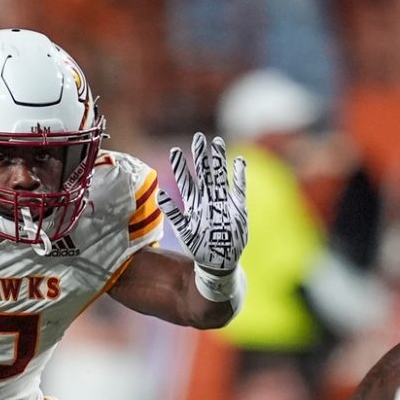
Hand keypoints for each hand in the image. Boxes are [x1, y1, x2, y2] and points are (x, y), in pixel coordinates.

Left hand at [162, 132, 247, 274]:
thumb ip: (173, 212)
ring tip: (217, 142)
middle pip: (204, 172)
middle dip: (201, 155)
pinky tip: (239, 162)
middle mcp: (207, 199)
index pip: (186, 181)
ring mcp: (223, 201)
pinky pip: (239, 188)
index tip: (175, 151)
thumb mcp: (183, 231)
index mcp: (193, 204)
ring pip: (221, 176)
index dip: (181, 166)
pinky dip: (240, 176)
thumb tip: (159, 194)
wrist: (219, 261)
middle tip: (198, 137)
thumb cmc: (199, 247)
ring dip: (219, 160)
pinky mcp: (238, 207)